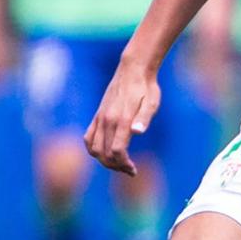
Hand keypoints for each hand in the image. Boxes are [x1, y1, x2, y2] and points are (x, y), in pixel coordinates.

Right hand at [84, 58, 160, 175]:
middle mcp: (107, 120)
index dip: (124, 165)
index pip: (116, 151)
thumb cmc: (146, 87)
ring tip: (119, 163)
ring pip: (94, 149)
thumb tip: (138, 132)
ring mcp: (100, 118)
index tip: (134, 169)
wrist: (132, 69)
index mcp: (121, 119)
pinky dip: (93, 149)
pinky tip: (105, 152)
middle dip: (116, 166)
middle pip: (104, 154)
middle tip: (130, 169)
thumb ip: (144, 118)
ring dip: (104, 161)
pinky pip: (88, 138)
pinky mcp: (97, 116)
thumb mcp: (152, 102)